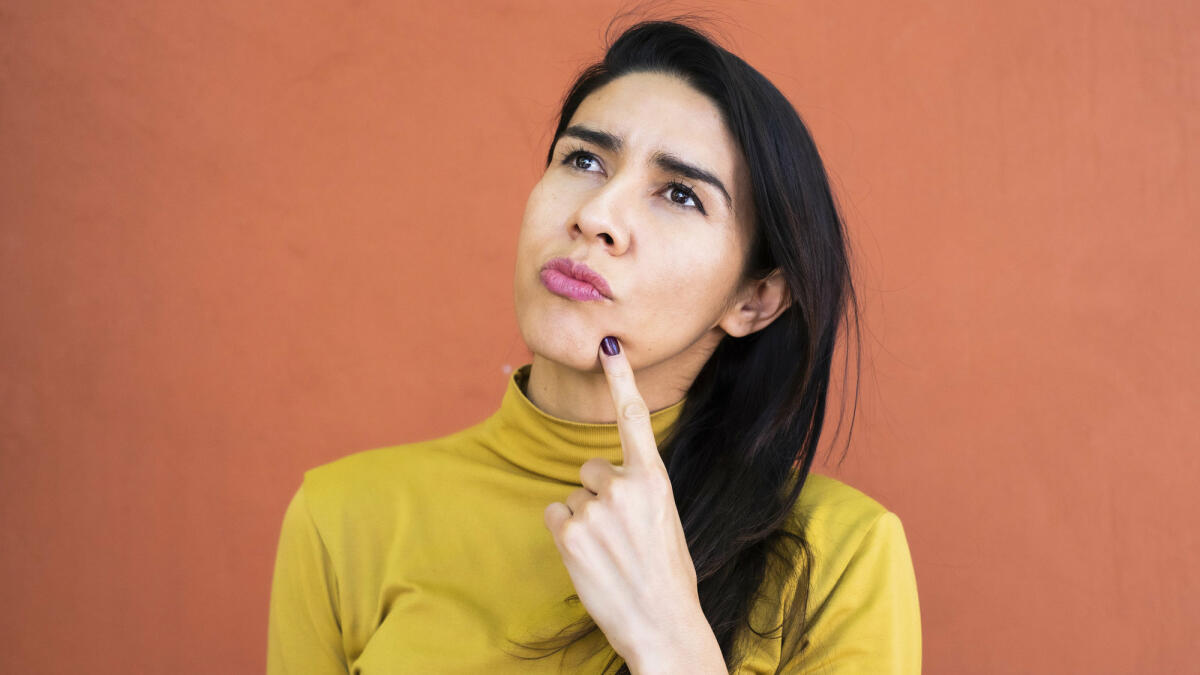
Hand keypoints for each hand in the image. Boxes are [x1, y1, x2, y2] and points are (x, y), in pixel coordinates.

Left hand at [542, 336, 725, 672]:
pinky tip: (589, 558)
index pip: (633, 416)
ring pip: (572, 497)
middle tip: (620, 535)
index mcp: (655, 478)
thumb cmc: (667, 575)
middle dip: (597, 495)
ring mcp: (595, 508)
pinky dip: (565, 535)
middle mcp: (624, 485)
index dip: (620, 376)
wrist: (663, 625)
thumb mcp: (665, 520)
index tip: (608, 343)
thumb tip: (608, 480)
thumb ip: (640, 491)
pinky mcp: (569, 533)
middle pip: (590, 469)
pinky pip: (554, 516)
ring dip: (583, 521)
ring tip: (609, 553)